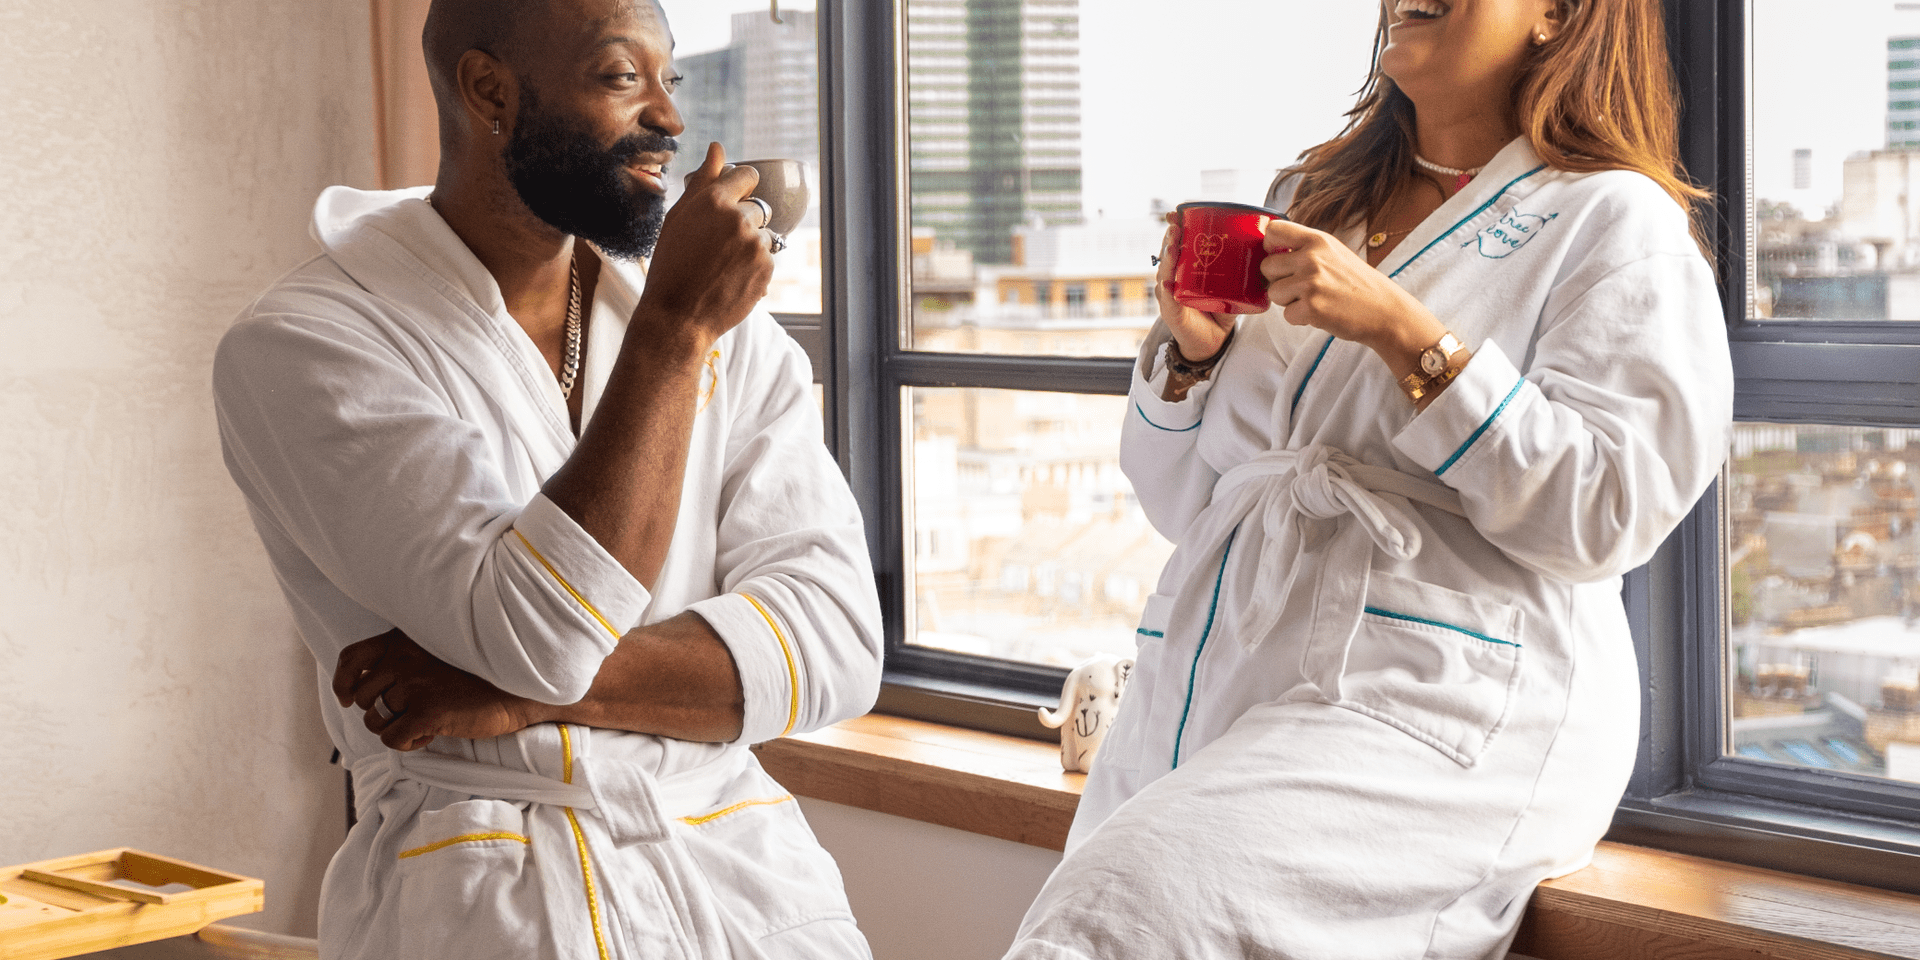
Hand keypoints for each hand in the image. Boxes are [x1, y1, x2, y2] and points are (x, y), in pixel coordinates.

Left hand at [332, 628, 543, 751]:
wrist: (518, 691)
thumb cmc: (481, 675)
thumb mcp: (439, 651)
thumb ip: (406, 657)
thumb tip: (370, 684)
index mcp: (403, 639)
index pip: (351, 658)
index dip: (343, 682)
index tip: (346, 697)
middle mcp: (403, 658)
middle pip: (362, 697)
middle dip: (380, 712)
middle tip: (411, 713)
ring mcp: (413, 684)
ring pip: (375, 721)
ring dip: (397, 728)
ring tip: (426, 722)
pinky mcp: (425, 711)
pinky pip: (392, 739)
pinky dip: (407, 744)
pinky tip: (430, 735)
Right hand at [633, 141, 774, 349]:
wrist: (677, 316)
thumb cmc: (671, 265)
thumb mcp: (679, 218)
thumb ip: (703, 181)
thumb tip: (718, 147)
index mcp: (713, 200)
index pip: (747, 176)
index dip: (742, 188)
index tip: (735, 200)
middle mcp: (738, 217)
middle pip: (757, 208)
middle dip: (742, 224)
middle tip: (716, 249)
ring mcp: (755, 244)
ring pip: (763, 235)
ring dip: (749, 248)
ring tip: (723, 267)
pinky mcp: (767, 268)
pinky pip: (767, 259)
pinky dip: (754, 268)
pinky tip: (731, 280)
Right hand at [1154, 212, 1235, 362]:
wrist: (1212, 341)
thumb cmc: (1219, 311)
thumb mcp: (1231, 285)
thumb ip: (1243, 269)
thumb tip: (1268, 248)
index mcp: (1186, 269)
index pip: (1178, 244)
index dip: (1176, 228)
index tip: (1177, 213)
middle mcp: (1174, 278)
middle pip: (1167, 253)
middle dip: (1169, 237)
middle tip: (1175, 224)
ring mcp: (1171, 295)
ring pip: (1165, 272)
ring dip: (1167, 258)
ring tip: (1173, 246)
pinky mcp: (1172, 312)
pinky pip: (1167, 299)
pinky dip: (1167, 289)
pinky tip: (1168, 282)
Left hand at [1260, 219, 1446, 357]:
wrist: (1385, 311)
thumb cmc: (1358, 284)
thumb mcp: (1334, 253)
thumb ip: (1305, 248)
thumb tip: (1271, 250)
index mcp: (1317, 240)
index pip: (1273, 230)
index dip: (1269, 246)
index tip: (1278, 257)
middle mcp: (1311, 258)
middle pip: (1266, 266)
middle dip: (1278, 280)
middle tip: (1301, 287)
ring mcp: (1310, 282)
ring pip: (1273, 293)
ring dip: (1288, 301)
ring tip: (1313, 299)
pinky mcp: (1311, 308)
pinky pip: (1286, 315)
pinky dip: (1299, 318)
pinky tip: (1320, 313)